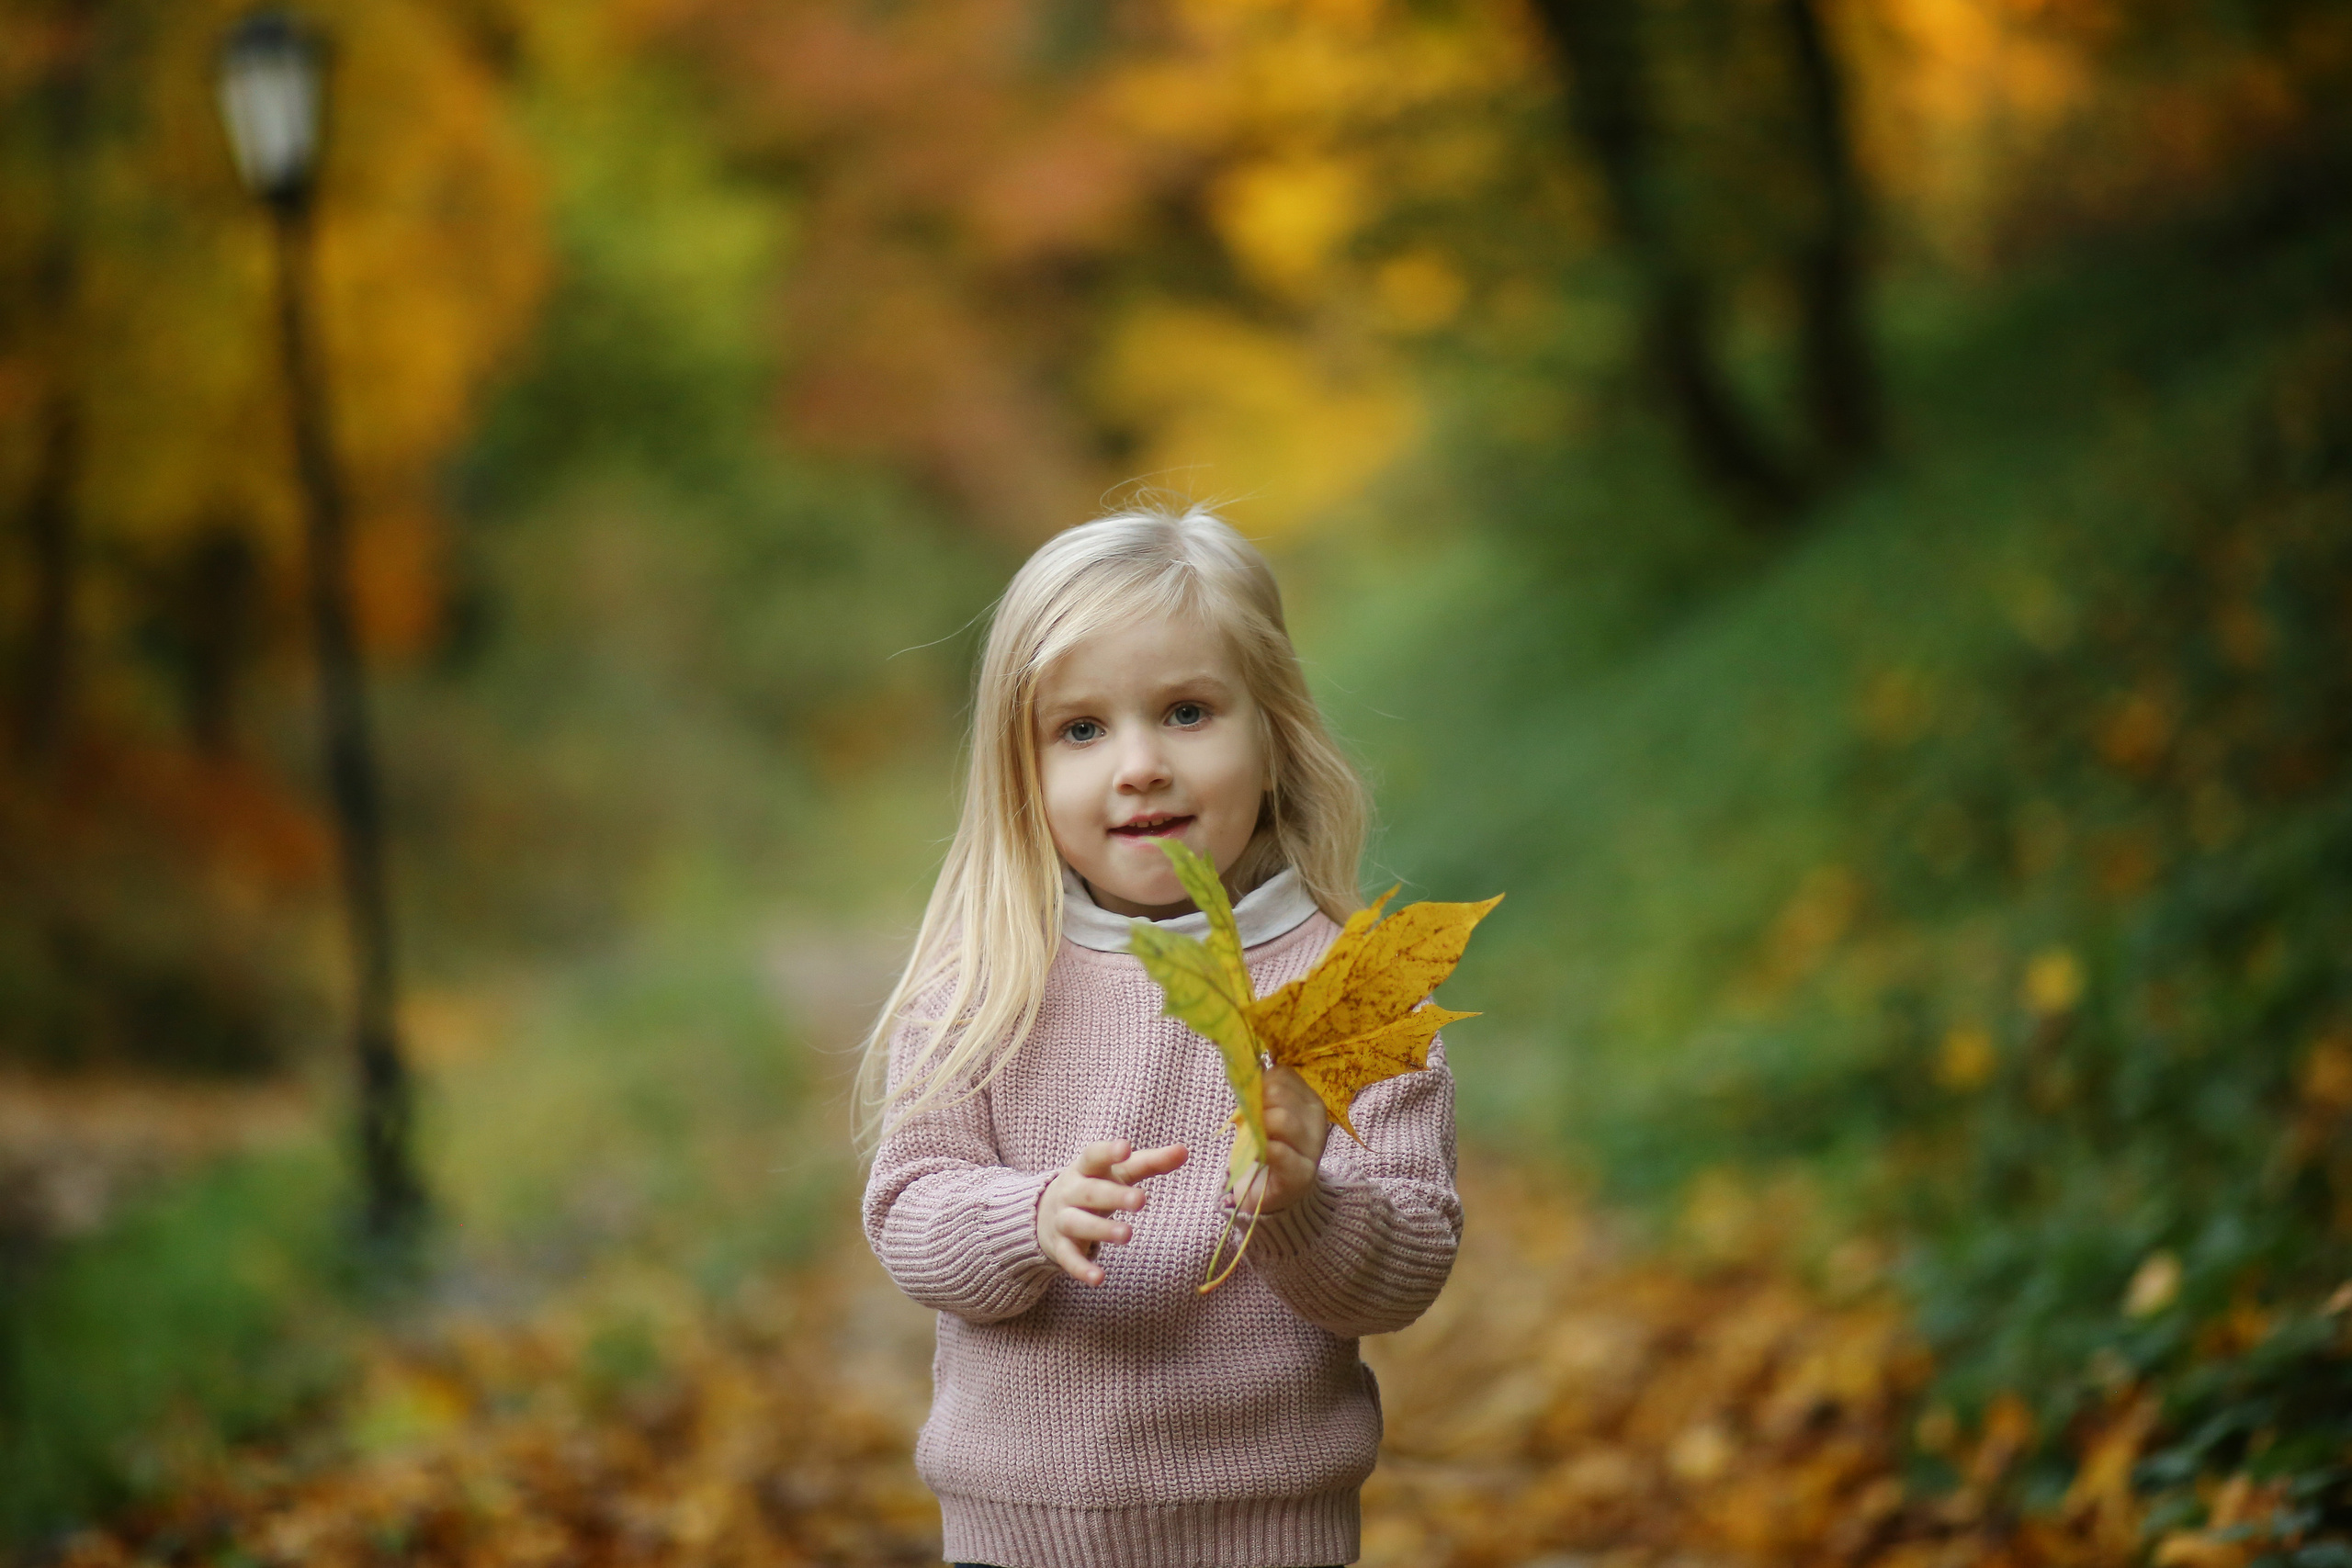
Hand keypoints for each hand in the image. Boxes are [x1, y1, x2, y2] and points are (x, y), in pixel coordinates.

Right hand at [1037, 1139, 1186, 1284]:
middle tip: (1141, 1200)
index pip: (1094, 1156)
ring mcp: (1062, 1219)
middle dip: (1113, 1195)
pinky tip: (1099, 1279)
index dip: (1108, 1152)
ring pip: (1078, 1223)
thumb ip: (1150, 1162)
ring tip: (1127, 1234)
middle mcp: (1070, 1192)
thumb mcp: (1118, 1173)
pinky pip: (1069, 1258)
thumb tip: (1184, 1150)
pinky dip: (1081, 1269)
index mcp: (1085, 1169)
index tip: (1126, 1148)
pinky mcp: (1059, 1247)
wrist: (1042, 1212)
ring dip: (1101, 1229)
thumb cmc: (1094, 1186)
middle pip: (1090, 1191)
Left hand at [1239, 1064, 1328, 1215]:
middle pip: (1277, 1093)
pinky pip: (1277, 1151)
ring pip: (1280, 1119)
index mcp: (1309, 1100)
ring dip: (1257, 1128)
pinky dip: (1261, 1150)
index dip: (1259, 1085)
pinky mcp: (1301, 1173)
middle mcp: (1317, 1119)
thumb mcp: (1267, 1113)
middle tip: (1249, 1124)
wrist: (1273, 1192)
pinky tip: (1257, 1155)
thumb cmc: (1268, 1147)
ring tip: (1252, 1140)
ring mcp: (1312, 1147)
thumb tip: (1247, 1073)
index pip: (1281, 1074)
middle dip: (1255, 1106)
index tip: (1253, 1103)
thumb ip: (1262, 1093)